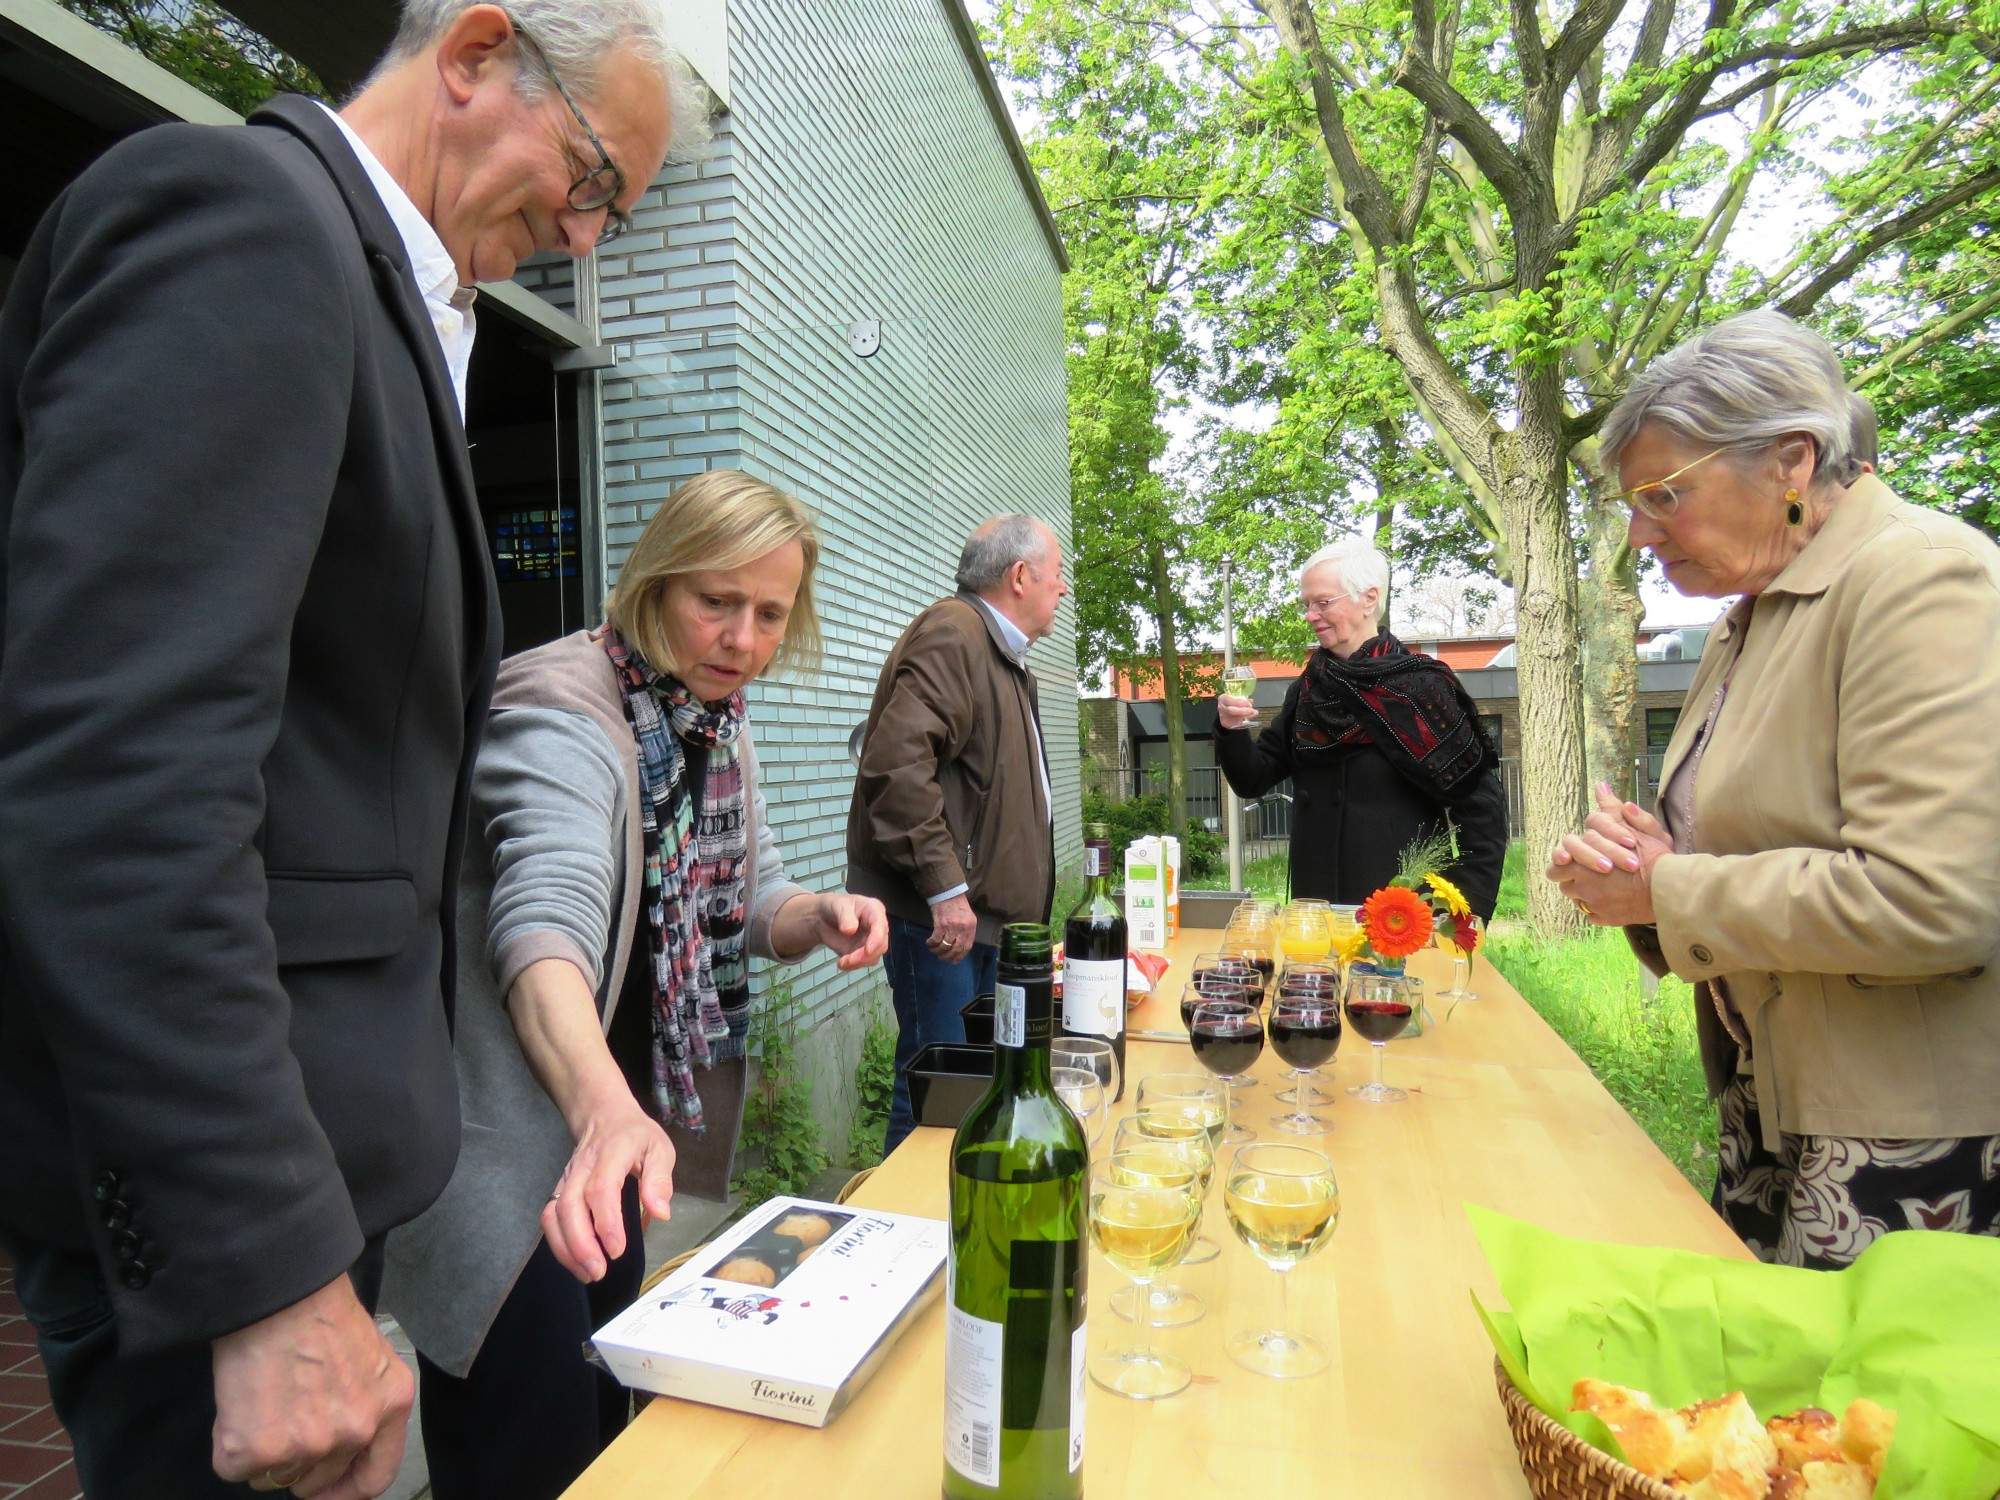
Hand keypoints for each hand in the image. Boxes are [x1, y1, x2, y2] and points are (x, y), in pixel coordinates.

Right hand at [211, 1274, 412, 1499]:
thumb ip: (365, 1403)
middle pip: (318, 1481)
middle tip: (281, 1422)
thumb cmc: (320, 1311)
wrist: (278, 1291)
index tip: (324, 1492)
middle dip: (297, 1462)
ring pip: (273, 1476)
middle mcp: (354, 1432)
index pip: (375, 1478)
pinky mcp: (255, 1450)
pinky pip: (234, 1467)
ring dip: (262, 1451)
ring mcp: (305, 1445)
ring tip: (262, 1401)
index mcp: (390, 1406)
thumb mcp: (371, 1355)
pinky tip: (239, 1404)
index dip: (345, 1491)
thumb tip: (340, 1447)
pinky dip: (229, 1444)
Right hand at [543, 1097, 676, 1282]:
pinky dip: (559, 1244)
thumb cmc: (634, 1135)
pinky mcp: (559, 1190)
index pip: (601, 1188)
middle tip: (599, 1271)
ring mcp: (566, 1179)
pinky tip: (577, 1263)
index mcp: (611, 1153)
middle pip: (570, 1206)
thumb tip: (660, 1213)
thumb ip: (660, 1179)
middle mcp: (582, 1167)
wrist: (603, 1115)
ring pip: (553, 1214)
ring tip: (588, 1274)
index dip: (606, 1221)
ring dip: (566, 1248)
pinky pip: (549, 1219)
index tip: (617, 1249)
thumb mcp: (659, 1148)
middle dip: (581, 1243)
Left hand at [809, 893, 889, 970]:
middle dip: (866, 955)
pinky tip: (842, 963)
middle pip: (881, 945)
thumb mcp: (838, 905)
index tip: (868, 950)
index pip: (881, 926)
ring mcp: (870, 941)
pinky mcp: (862, 952)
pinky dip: (853, 966)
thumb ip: (845, 916)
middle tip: (849, 960)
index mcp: (874, 910)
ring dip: (859, 963)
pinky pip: (862, 963)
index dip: (877, 939)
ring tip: (842, 962)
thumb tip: (850, 930)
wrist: (822, 918)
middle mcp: (876, 927)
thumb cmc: (833, 906)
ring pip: (873, 957)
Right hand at [928, 893, 977, 962]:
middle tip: (941, 957)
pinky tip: (929, 943)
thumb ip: (966, 931)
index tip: (953, 961)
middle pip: (955, 948)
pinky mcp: (940, 924)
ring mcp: (951, 926)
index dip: (960, 956)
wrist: (948, 893)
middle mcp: (962, 928)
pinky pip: (935, 939)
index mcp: (971, 927)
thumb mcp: (968, 918)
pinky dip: (931, 943)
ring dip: (938, 951)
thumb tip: (961, 947)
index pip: (967, 946)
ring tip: (934, 950)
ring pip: (945, 946)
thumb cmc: (958, 906)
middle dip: (947, 956)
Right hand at [1216, 693, 1255, 730]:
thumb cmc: (1233, 702)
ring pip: (1234, 718)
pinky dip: (1244, 720)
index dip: (1239, 703)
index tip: (1249, 704)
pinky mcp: (1226, 723)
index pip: (1229, 701)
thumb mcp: (1237, 697)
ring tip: (1254, 713)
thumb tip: (1250, 701)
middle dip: (1242, 711)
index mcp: (1223, 699)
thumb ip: (1243, 699)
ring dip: (1246, 716)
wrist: (1227, 711)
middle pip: (1230, 711)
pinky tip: (1250, 717)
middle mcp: (1221, 708)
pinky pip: (1235, 724)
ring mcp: (1223, 717)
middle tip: (1252, 710)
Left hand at [1545, 781, 1671, 925]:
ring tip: (1604, 883)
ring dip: (1585, 891)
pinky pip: (1591, 914)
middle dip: (1572, 877)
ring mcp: (1592, 904)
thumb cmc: (1656, 858)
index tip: (1571, 859)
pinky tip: (1613, 899)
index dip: (1564, 860)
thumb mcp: (1636, 828)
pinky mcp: (1603, 919)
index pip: (1557, 862)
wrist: (1671, 890)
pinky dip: (1598, 907)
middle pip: (1562, 882)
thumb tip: (1601, 787)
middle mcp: (1582, 884)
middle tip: (1590, 872)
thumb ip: (1614, 811)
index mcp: (1583, 861)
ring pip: (1576, 898)